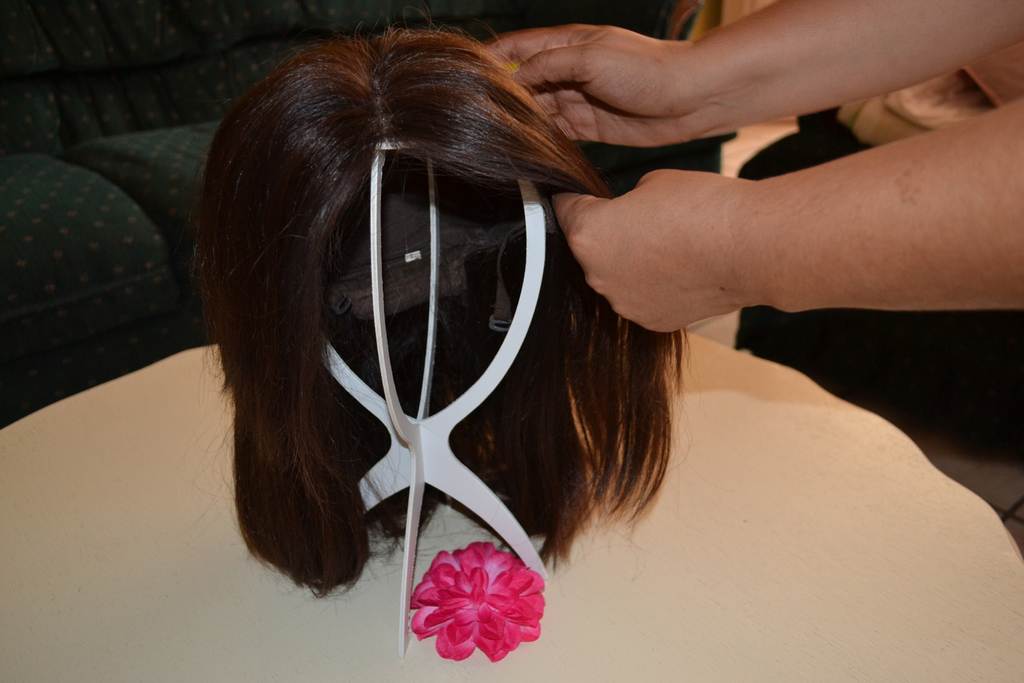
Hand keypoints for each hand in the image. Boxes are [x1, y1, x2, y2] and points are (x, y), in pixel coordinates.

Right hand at [490, 25, 701, 146]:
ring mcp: (577, 97)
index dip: (490, 60)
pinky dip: (539, 137)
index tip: (466, 75)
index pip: (516, 48)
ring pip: (536, 109)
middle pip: (522, 82)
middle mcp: (567, 69)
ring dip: (519, 120)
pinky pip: (554, 131)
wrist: (689, 98)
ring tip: (496, 133)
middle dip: (501, 96)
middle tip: (477, 114)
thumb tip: (515, 76)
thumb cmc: (648, 68)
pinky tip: (524, 146)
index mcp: (566, 43)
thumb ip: (549, 64)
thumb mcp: (591, 57)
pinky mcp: (588, 125)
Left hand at [556, 169, 764, 331]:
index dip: (574, 198)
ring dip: (630, 262)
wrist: (749, 248)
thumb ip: (626, 202)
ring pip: (616, 277)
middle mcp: (598, 276)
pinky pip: (642, 297)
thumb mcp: (653, 182)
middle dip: (608, 234)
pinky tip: (680, 269)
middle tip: (639, 219)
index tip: (578, 195)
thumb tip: (627, 214)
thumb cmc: (703, 208)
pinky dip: (654, 284)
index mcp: (589, 235)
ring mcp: (625, 304)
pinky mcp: (652, 321)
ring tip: (667, 245)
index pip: (564, 211)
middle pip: (589, 250)